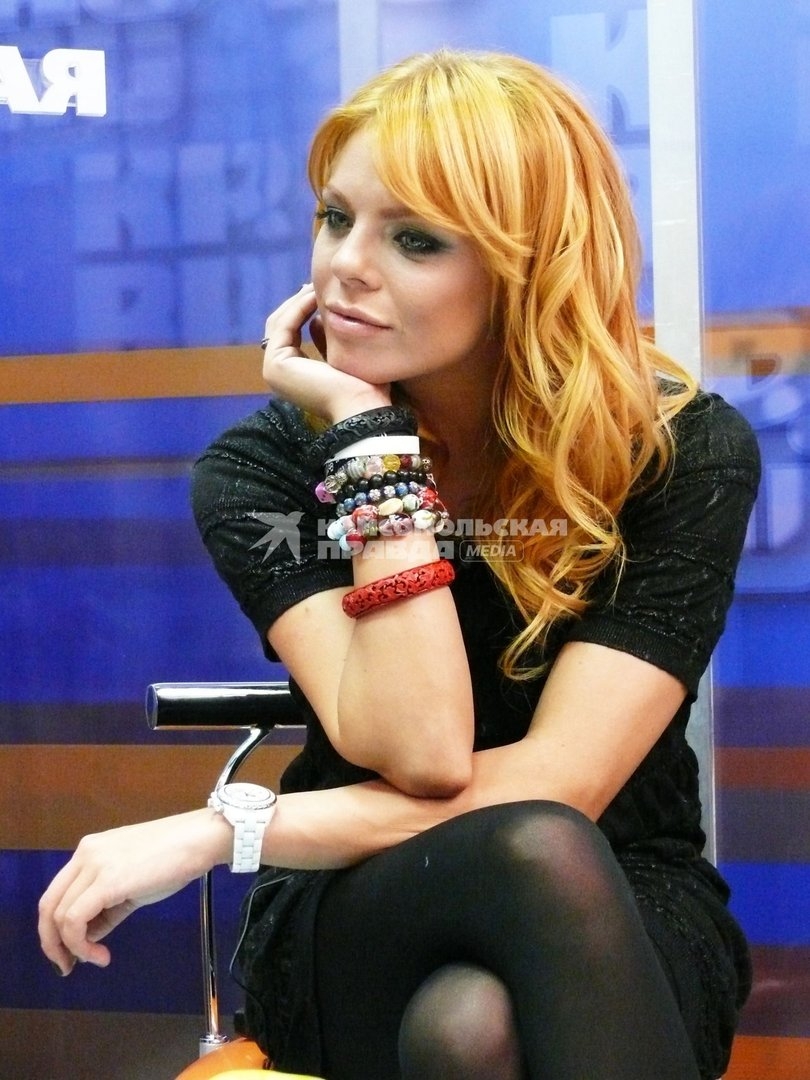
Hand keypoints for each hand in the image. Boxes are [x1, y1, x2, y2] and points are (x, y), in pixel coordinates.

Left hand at [38, 809, 229, 973]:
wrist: (199, 840)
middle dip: (53, 943)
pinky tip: (101, 955)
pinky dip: (81, 945)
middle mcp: (85, 854)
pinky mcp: (106, 881)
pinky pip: (75, 920)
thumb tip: (89, 936)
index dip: (55, 928)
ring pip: (60, 916)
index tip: (69, 953)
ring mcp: (94, 865)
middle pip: (48, 906)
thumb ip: (107, 907)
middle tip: (67, 966)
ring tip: (97, 959)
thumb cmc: (174, 859)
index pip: (56, 894)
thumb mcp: (133, 884)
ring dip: (72, 947)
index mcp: (89, 851)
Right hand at [262, 284, 390, 421]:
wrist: (363, 407)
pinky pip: (284, 326)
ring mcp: (273, 370)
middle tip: (315, 284)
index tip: (320, 291)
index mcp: (292, 374)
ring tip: (316, 287)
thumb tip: (318, 314)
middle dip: (297, 302)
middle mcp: (278, 373)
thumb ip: (327, 337)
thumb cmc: (364, 387)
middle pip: (282, 325)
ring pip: (280, 322)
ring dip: (298, 302)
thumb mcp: (344, 354)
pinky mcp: (275, 364)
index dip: (303, 308)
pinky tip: (316, 296)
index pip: (291, 331)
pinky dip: (298, 308)